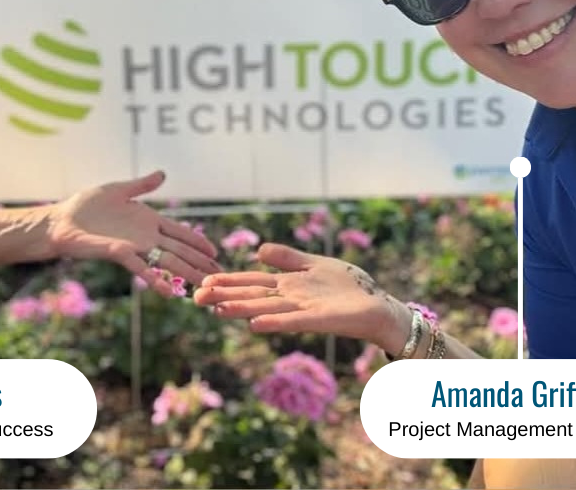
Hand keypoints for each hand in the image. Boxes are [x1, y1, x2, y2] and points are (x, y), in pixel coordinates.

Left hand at [48, 171, 220, 296]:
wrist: (61, 221)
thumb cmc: (86, 206)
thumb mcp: (118, 189)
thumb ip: (142, 185)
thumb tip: (163, 174)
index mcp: (148, 221)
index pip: (180, 232)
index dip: (197, 242)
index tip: (214, 252)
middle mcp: (145, 236)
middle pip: (179, 250)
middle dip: (199, 262)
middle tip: (219, 275)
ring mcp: (135, 246)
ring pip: (166, 261)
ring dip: (185, 274)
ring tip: (202, 287)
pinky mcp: (120, 253)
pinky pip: (142, 268)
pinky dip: (156, 279)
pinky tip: (169, 292)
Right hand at [194, 243, 411, 351]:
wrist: (379, 306)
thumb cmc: (348, 288)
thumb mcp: (315, 264)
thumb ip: (288, 258)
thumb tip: (258, 250)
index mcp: (288, 285)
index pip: (252, 282)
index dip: (228, 281)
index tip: (203, 281)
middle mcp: (290, 299)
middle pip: (253, 296)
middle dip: (225, 296)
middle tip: (196, 297)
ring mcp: (303, 310)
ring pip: (267, 308)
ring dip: (242, 309)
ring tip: (217, 309)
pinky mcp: (321, 320)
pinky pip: (294, 321)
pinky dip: (274, 322)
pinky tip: (255, 324)